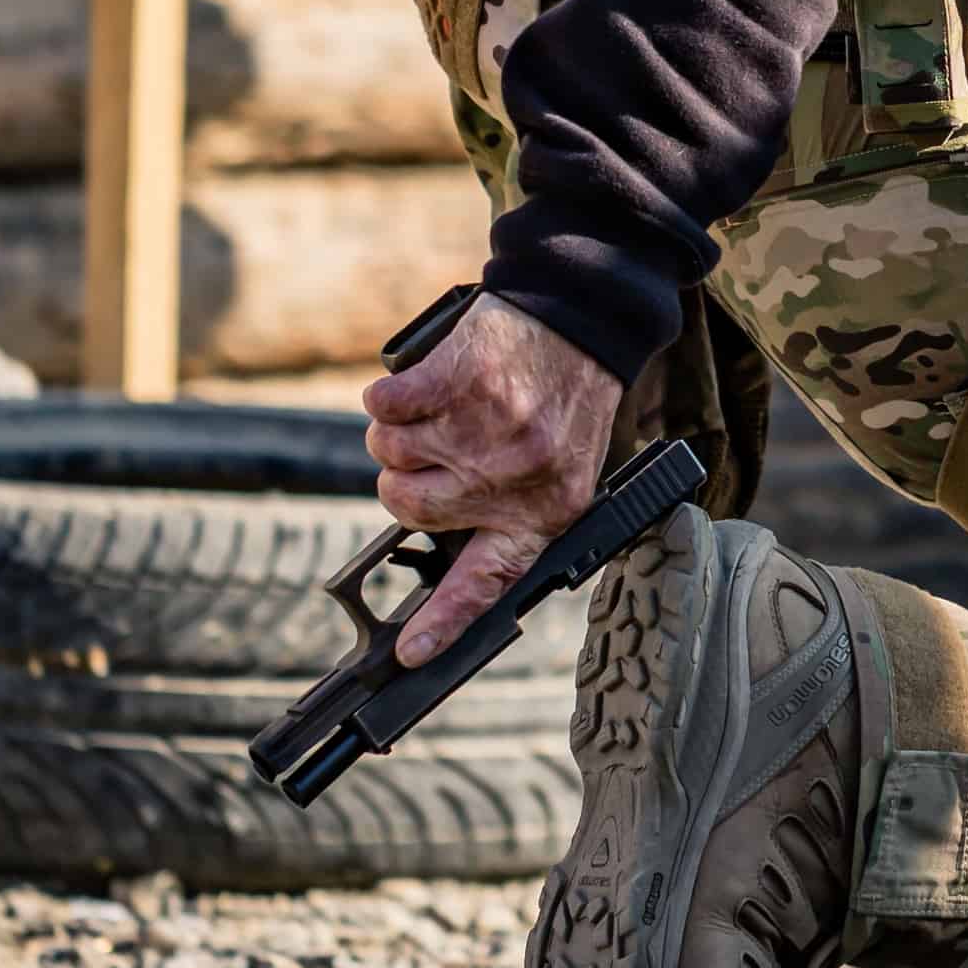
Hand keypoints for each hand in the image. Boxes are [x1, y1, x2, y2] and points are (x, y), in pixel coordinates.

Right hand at [361, 289, 627, 664]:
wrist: (583, 314)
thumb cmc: (566, 392)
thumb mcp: (562, 465)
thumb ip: (512, 509)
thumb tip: (444, 538)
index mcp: (546, 510)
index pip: (487, 581)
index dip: (444, 621)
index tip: (409, 653)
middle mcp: (512, 479)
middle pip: (407, 506)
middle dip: (409, 475)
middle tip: (444, 444)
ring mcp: (482, 431)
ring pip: (388, 453)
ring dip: (401, 429)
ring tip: (452, 405)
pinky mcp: (456, 382)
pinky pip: (384, 406)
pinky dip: (391, 393)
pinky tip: (430, 381)